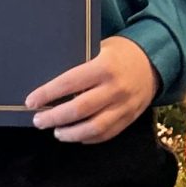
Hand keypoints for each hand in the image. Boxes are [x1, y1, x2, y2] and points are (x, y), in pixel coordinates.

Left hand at [26, 36, 158, 143]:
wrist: (154, 62)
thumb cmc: (119, 53)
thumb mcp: (100, 48)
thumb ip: (81, 63)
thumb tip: (50, 79)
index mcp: (104, 66)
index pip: (70, 82)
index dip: (48, 93)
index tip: (31, 101)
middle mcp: (114, 88)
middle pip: (79, 109)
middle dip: (54, 117)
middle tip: (38, 120)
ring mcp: (124, 106)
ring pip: (94, 128)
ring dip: (71, 133)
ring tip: (56, 131)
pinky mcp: (129, 119)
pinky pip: (106, 134)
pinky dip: (88, 138)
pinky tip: (76, 136)